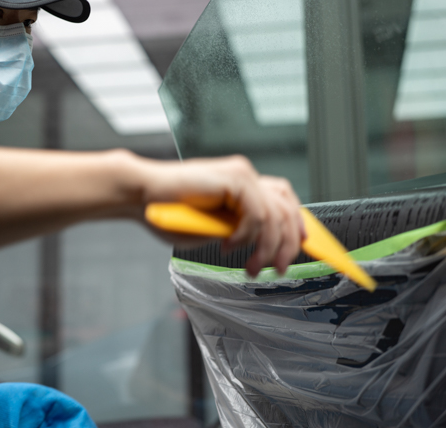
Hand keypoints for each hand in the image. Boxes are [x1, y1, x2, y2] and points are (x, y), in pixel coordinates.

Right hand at [139, 155, 304, 276]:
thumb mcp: (214, 229)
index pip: (284, 202)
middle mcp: (247, 176)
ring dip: (267, 249)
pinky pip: (257, 214)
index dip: (298, 226)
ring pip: (276, 216)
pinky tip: (228, 244)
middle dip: (288, 246)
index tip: (303, 249)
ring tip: (250, 267)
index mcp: (243, 185)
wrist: (143, 195)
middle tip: (276, 270)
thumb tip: (264, 247)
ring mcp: (242, 174)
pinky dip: (247, 236)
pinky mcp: (234, 178)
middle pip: (288, 210)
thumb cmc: (171, 213)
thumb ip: (240, 232)